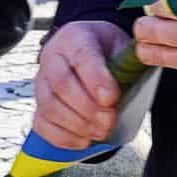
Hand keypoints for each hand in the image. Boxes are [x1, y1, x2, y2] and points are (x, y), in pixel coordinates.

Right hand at [34, 20, 130, 150]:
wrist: (91, 54)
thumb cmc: (107, 51)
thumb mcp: (122, 46)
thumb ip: (128, 60)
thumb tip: (137, 73)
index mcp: (74, 37)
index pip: (81, 56)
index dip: (95, 79)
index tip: (111, 99)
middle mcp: (52, 57)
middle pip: (61, 84)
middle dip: (87, 108)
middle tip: (109, 120)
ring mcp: (42, 83)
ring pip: (49, 106)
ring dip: (77, 125)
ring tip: (101, 131)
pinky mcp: (39, 105)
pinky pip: (42, 125)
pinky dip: (63, 137)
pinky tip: (84, 140)